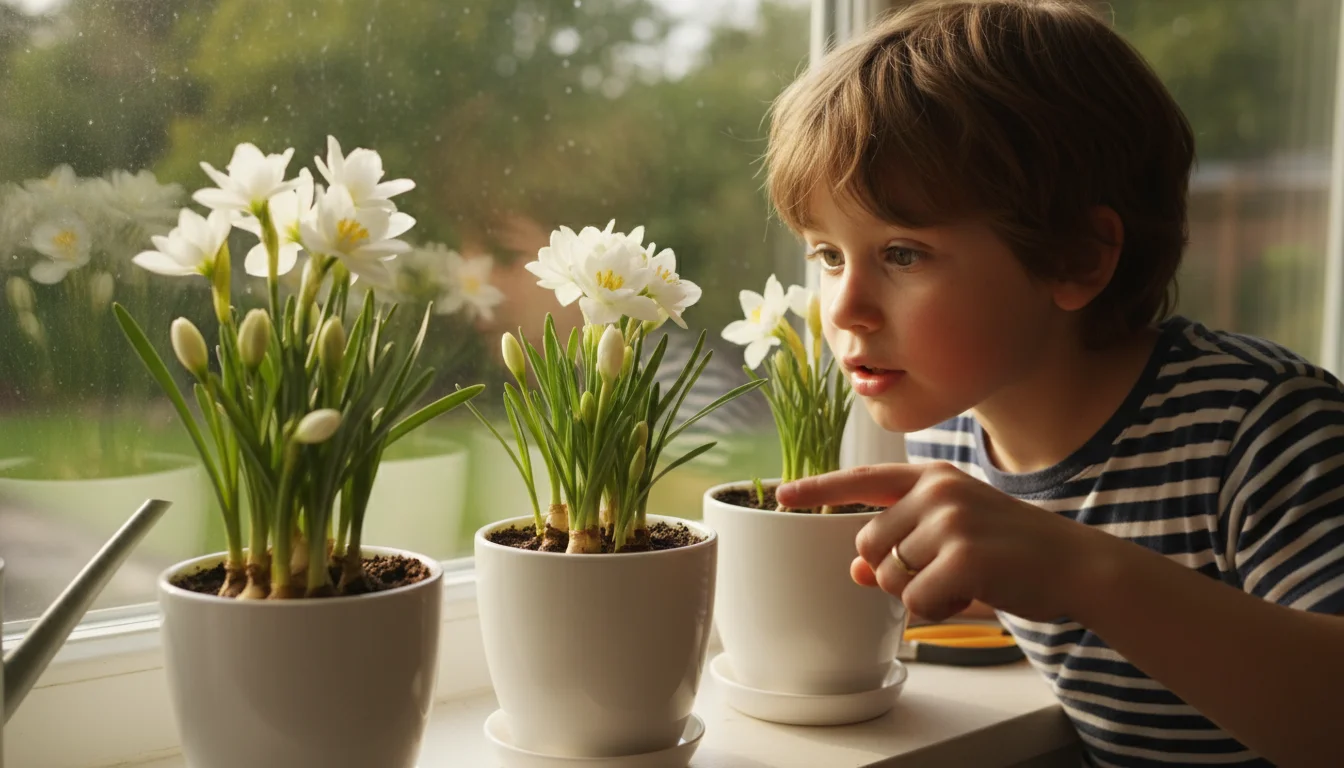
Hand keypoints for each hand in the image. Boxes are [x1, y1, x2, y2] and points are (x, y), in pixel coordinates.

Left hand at [776, 462, 1111, 622]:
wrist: (1076, 564)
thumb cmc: (1012, 552)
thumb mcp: (953, 539)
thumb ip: (902, 546)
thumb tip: (856, 569)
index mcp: (933, 477)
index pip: (863, 479)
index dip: (819, 489)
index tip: (782, 495)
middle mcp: (937, 490)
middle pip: (869, 543)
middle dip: (895, 571)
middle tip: (945, 572)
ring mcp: (950, 519)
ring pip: (888, 574)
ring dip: (917, 592)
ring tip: (962, 581)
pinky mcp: (963, 555)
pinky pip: (915, 600)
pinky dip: (937, 610)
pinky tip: (970, 595)